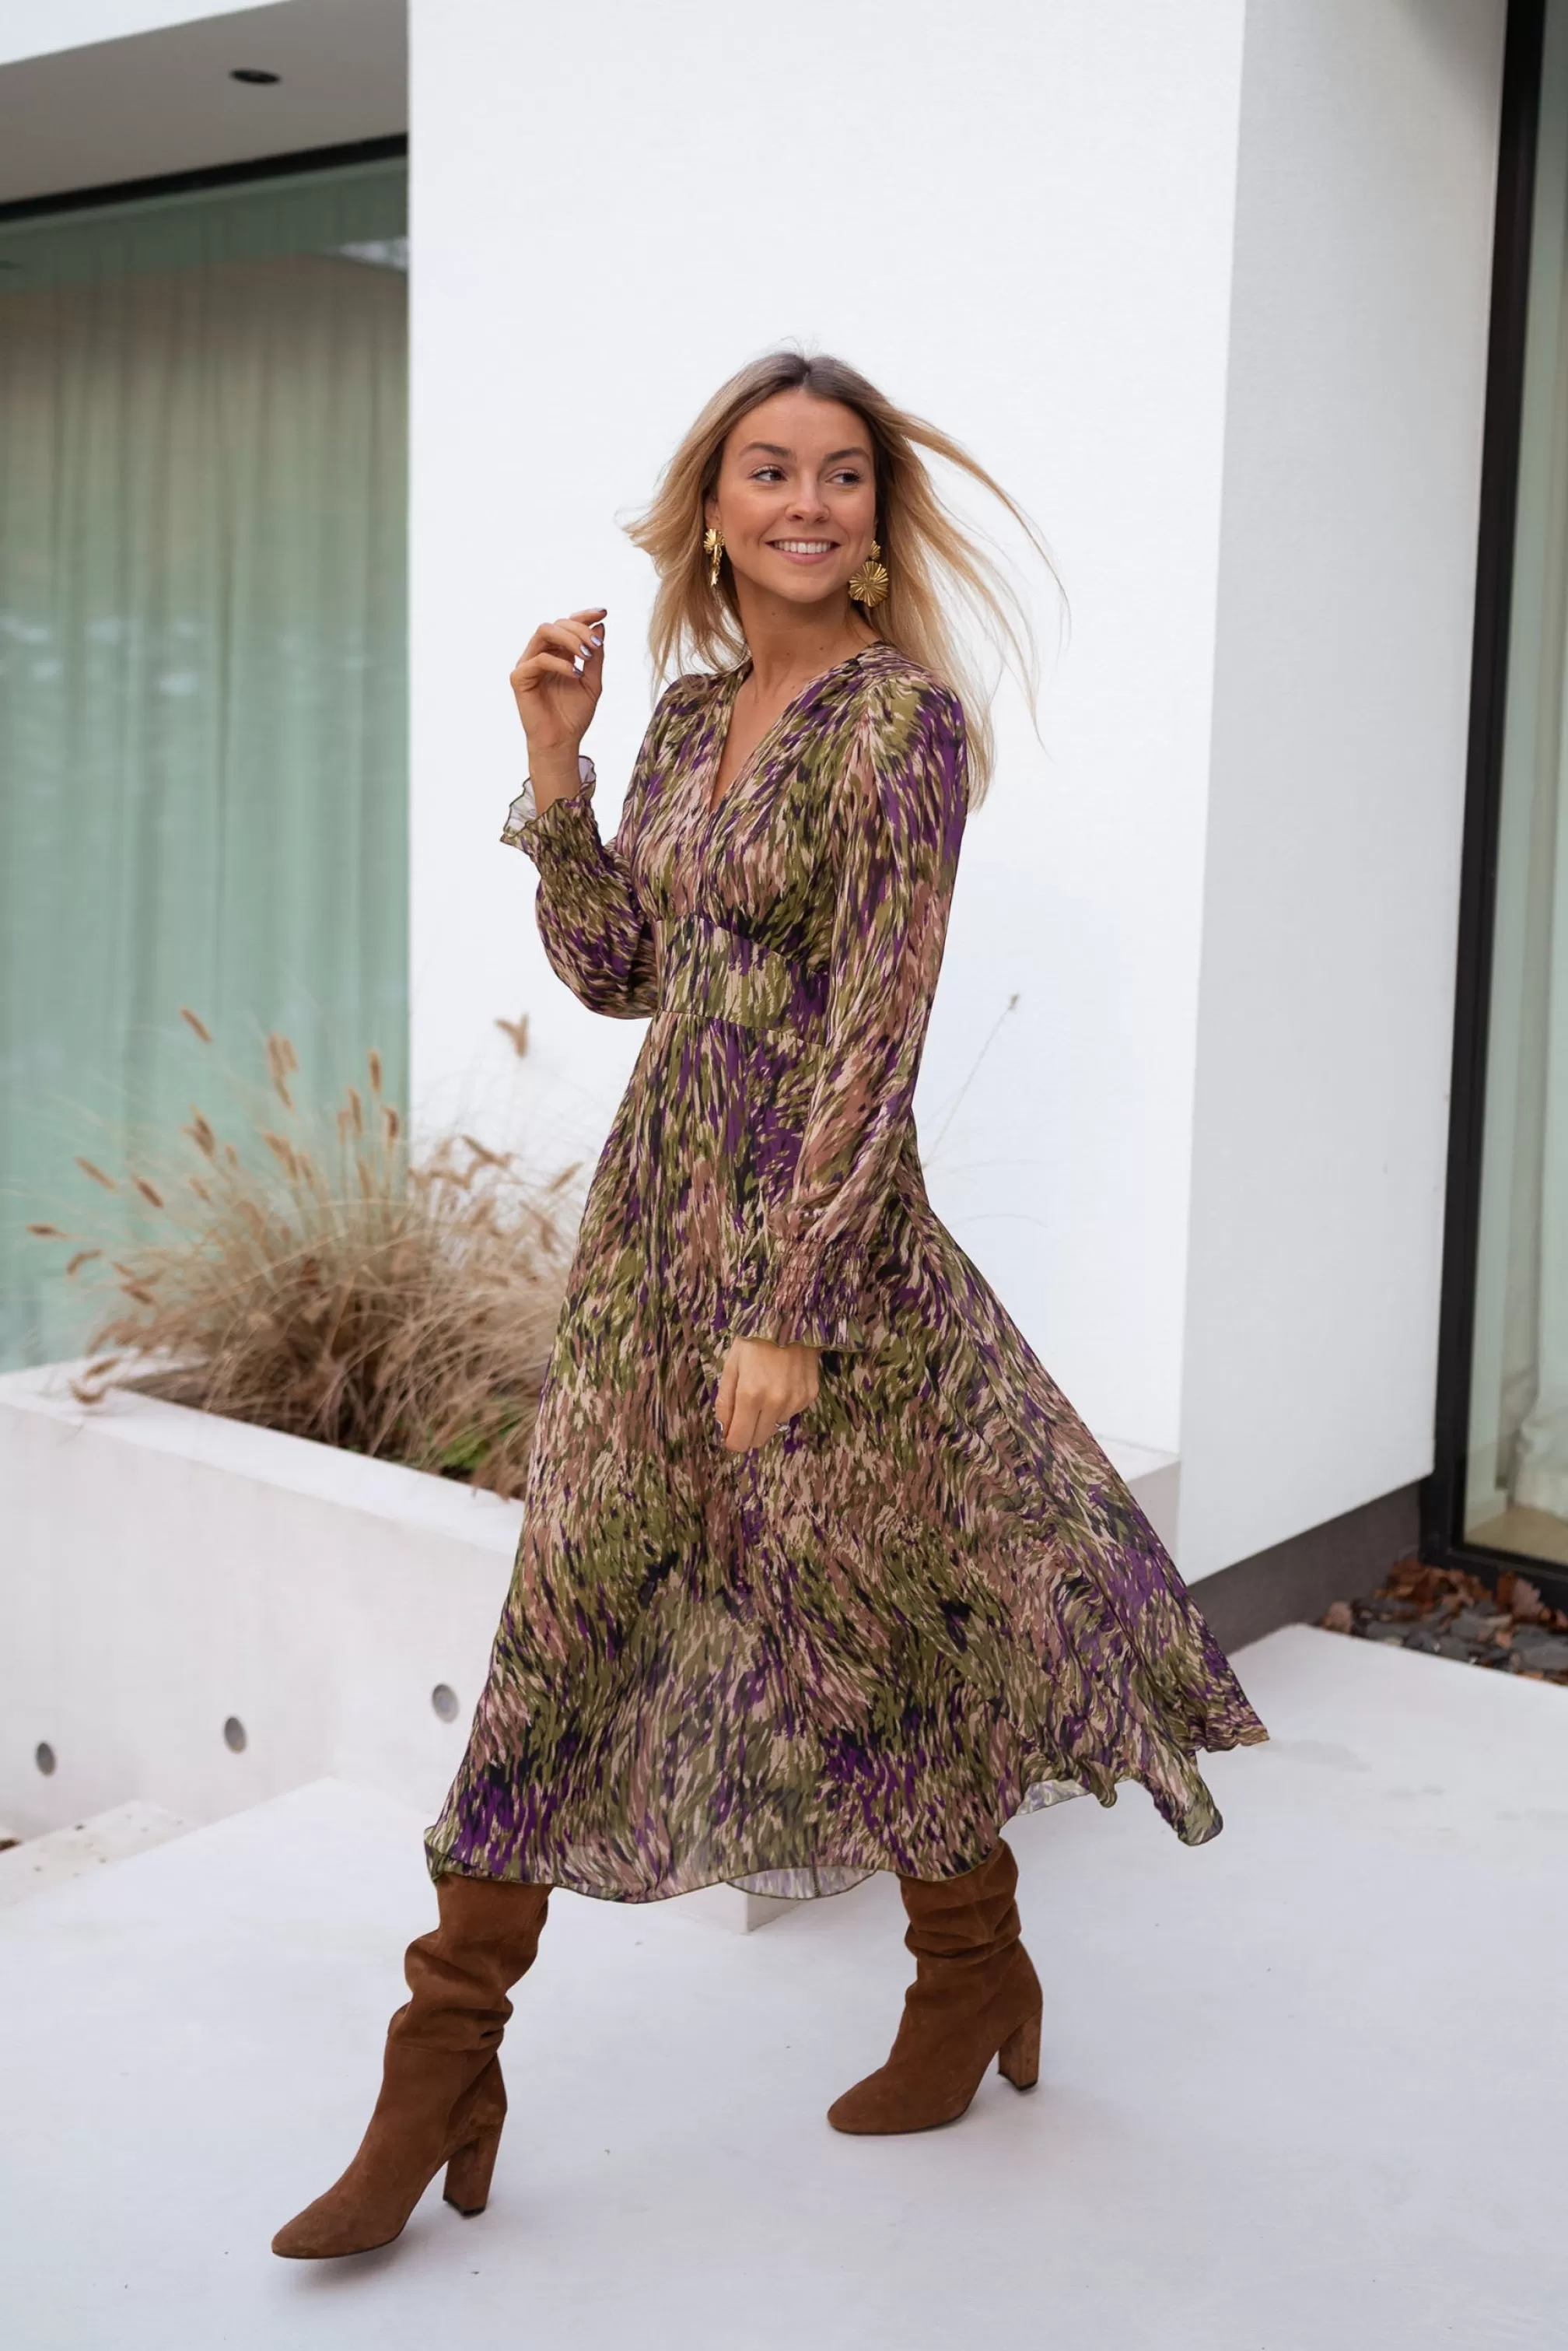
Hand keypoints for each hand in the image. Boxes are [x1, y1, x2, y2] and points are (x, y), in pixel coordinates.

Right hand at [509, 607, 606, 769]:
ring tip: (586, 656)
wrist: (561, 742)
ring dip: (569, 639)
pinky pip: (539, 659)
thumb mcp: (593, 682)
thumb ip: (596, 655)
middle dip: (579, 630)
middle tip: (596, 645)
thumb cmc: (573, 715)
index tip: (603, 612)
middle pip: (556, 624)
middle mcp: (540, 654)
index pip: (567, 624)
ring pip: (544, 632)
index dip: (584, 615)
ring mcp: (528, 664)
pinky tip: (576, 674)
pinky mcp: (519, 677)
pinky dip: (560, 663)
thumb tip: (600, 625)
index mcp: (557, 653)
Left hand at [715, 1337, 819, 1452]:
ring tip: (764, 1390)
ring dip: (766, 1418)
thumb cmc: (753, 1340)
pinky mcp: (809, 1396)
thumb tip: (723, 1430)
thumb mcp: (730, 1367)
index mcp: (750, 1395)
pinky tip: (780, 1384)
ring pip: (775, 1427)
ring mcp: (795, 1400)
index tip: (729, 1433)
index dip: (732, 1441)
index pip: (740, 1441)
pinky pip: (791, 1413)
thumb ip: (725, 1402)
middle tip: (744, 1414)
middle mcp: (775, 1403)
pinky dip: (782, 1406)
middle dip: (748, 1433)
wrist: (790, 1318)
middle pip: (758, 1440)